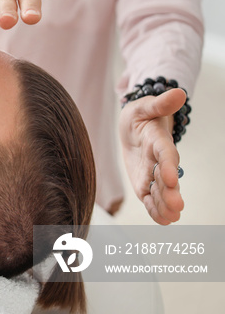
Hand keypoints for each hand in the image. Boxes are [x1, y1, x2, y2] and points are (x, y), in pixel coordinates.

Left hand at [119, 88, 186, 223]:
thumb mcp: (145, 106)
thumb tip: (178, 92)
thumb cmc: (140, 115)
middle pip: (166, 177)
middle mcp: (159, 160)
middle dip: (170, 192)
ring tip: (171, 218)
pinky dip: (156, 209)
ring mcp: (153, 173)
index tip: (170, 177)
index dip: (168, 165)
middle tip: (177, 207)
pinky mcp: (145, 183)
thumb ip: (159, 103)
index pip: (166, 153)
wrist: (134, 127)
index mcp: (159, 141)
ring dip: (165, 204)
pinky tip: (164, 221)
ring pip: (160, 191)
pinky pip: (151, 198)